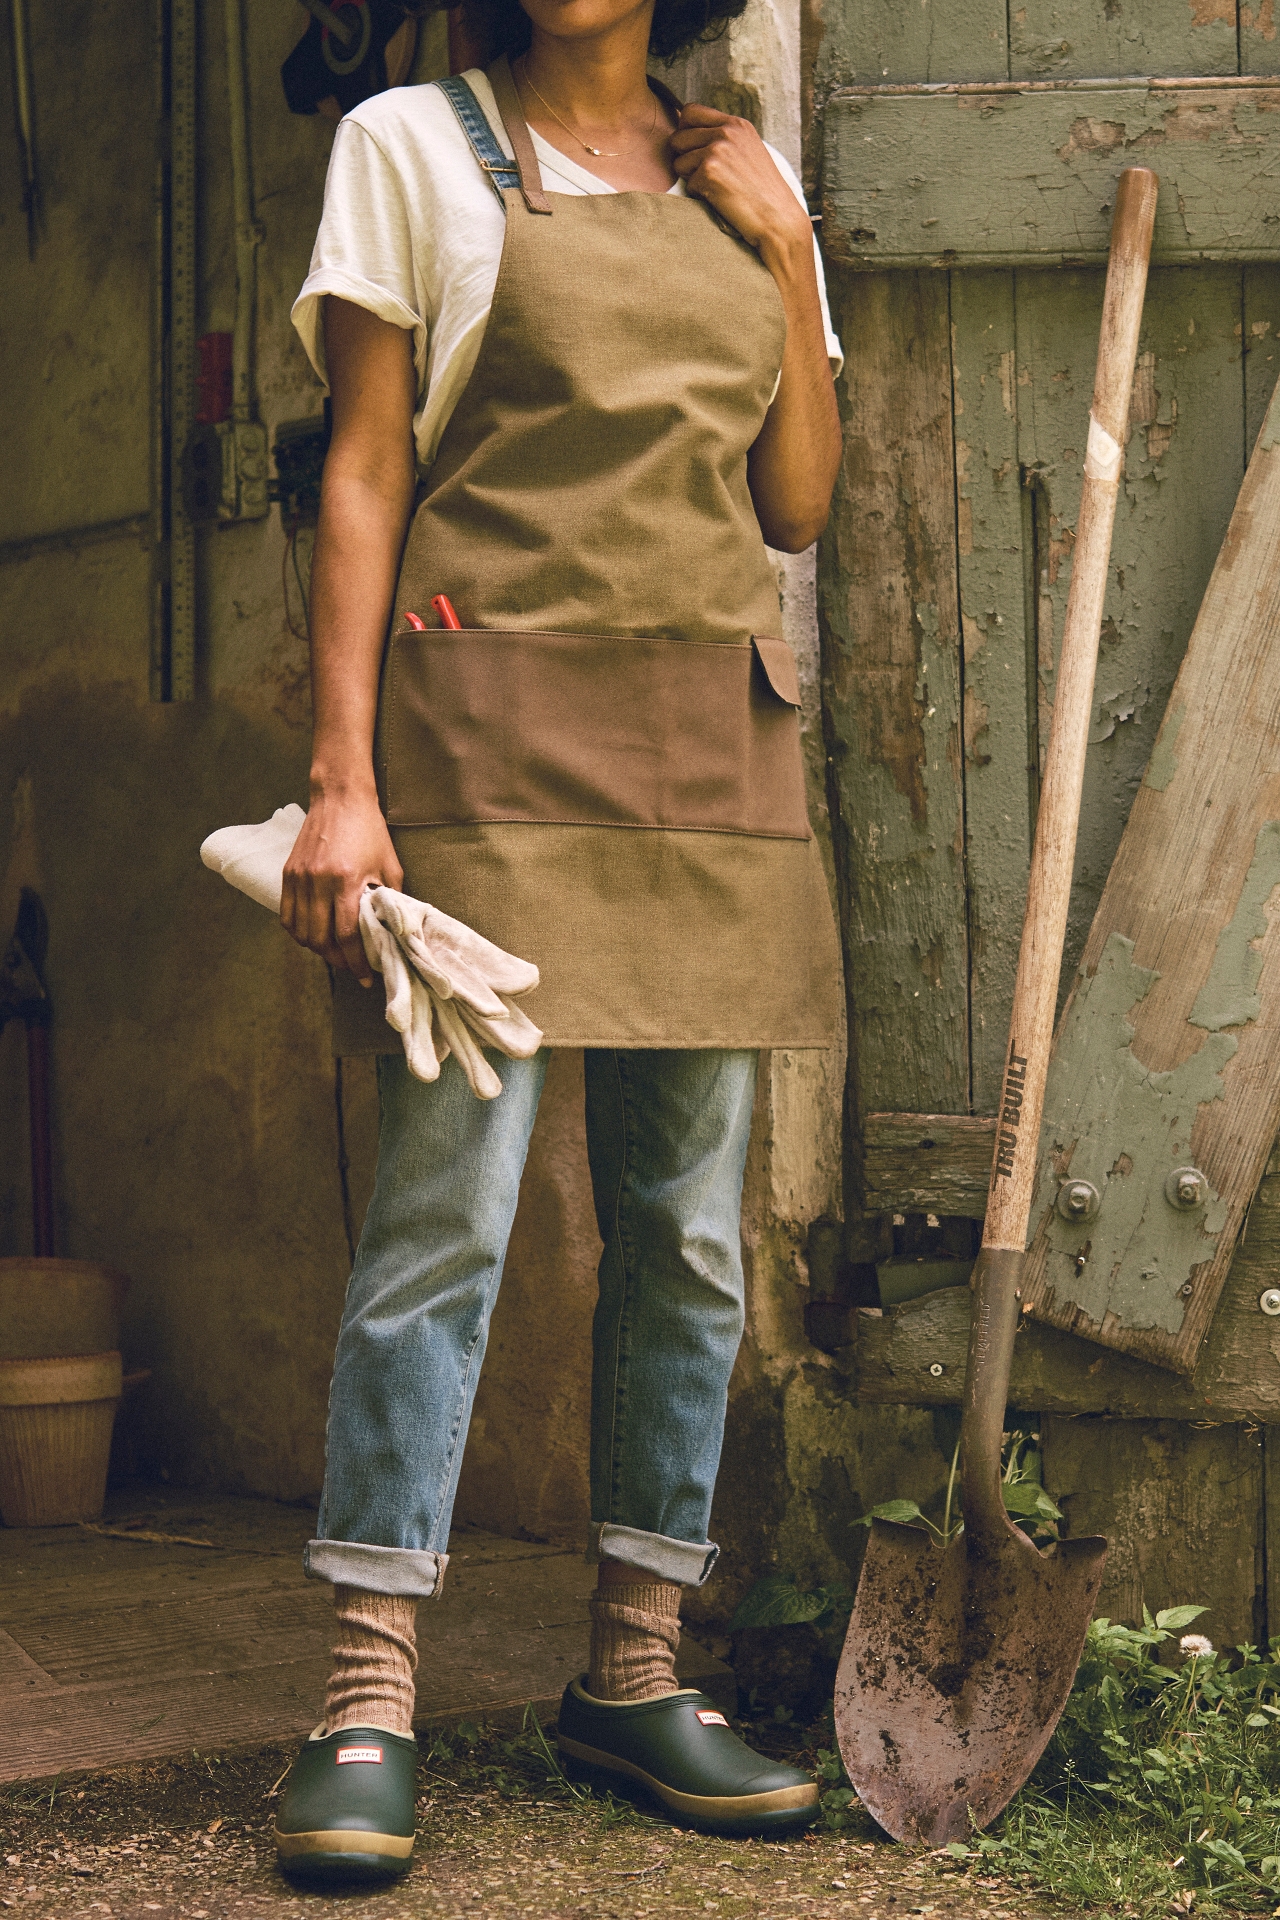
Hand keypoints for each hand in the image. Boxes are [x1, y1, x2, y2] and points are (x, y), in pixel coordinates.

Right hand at [280, 787, 402, 983]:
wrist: (340, 798)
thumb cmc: (370, 830)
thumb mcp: (390, 865)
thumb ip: (390, 900)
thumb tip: (393, 931)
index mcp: (346, 881)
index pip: (348, 935)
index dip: (357, 961)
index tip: (366, 977)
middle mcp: (318, 882)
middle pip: (320, 939)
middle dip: (337, 960)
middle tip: (351, 967)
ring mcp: (299, 878)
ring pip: (301, 931)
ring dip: (317, 949)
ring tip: (334, 954)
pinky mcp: (288, 874)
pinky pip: (287, 915)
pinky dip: (298, 932)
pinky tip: (313, 936)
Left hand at [669, 106, 812, 273]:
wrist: (778, 218)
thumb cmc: (763, 193)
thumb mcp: (749, 152)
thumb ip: (725, 139)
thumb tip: (691, 135)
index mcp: (736, 124)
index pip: (690, 112)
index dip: (685, 132)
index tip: (693, 149)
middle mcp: (726, 132)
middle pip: (678, 137)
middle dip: (683, 158)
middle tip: (703, 175)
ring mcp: (717, 150)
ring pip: (679, 162)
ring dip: (690, 178)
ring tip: (715, 188)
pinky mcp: (709, 172)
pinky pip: (687, 183)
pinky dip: (699, 195)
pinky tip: (720, 199)